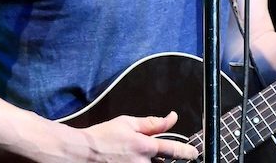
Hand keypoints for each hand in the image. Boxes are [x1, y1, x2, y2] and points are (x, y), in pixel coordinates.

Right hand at [79, 110, 198, 161]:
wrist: (82, 153)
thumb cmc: (103, 136)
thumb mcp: (128, 123)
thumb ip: (152, 123)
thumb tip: (171, 118)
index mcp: (144, 146)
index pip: (173, 151)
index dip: (187, 152)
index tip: (194, 153)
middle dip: (166, 160)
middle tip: (153, 153)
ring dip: (150, 161)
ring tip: (135, 154)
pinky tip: (129, 158)